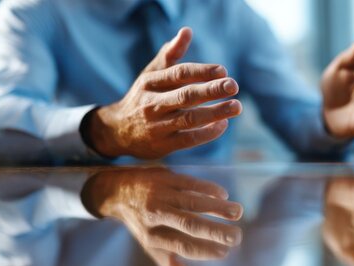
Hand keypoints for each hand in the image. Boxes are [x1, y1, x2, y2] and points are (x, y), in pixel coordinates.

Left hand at [81, 167, 243, 265]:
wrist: (119, 191)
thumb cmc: (144, 225)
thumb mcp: (152, 247)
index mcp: (153, 237)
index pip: (182, 246)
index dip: (204, 251)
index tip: (225, 253)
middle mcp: (155, 216)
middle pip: (188, 224)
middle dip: (215, 231)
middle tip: (238, 237)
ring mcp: (161, 195)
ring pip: (192, 201)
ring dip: (217, 207)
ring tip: (238, 212)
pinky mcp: (166, 178)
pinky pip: (190, 183)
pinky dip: (208, 189)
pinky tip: (224, 196)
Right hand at [84, 27, 242, 158]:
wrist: (117, 131)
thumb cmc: (142, 97)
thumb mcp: (151, 74)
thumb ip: (170, 54)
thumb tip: (187, 31)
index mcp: (150, 82)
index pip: (178, 74)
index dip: (201, 71)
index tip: (223, 70)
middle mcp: (152, 103)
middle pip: (185, 96)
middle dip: (211, 90)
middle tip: (233, 85)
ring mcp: (157, 126)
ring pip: (189, 119)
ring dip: (215, 113)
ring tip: (236, 106)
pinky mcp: (163, 145)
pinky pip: (189, 139)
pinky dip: (207, 132)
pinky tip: (223, 124)